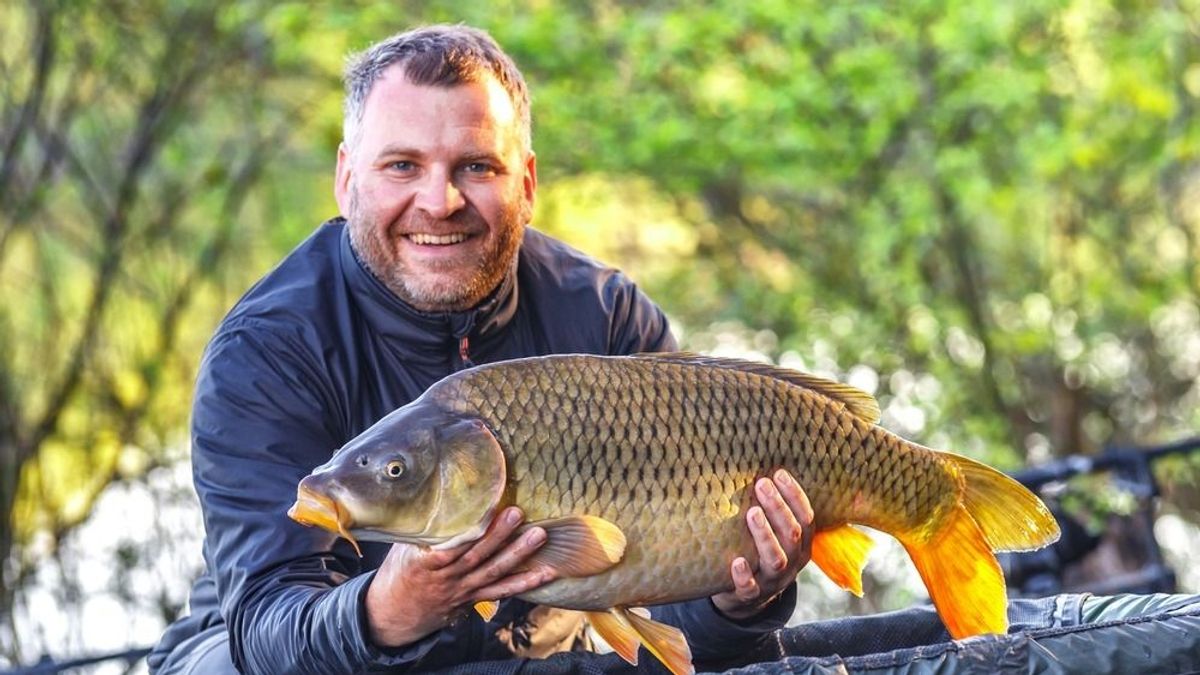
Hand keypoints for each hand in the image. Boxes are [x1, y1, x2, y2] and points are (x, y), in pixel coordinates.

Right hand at [365, 506, 557, 646]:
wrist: (394, 614)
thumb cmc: (398, 572)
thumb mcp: (401, 546)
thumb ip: (421, 526)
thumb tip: (436, 492)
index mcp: (425, 562)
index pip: (451, 545)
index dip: (469, 529)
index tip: (486, 508)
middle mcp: (446, 578)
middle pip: (476, 556)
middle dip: (499, 535)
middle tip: (518, 514)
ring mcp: (462, 590)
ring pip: (492, 573)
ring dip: (517, 555)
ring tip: (538, 537)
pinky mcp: (473, 598)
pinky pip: (500, 592)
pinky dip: (522, 584)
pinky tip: (543, 574)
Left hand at [712, 469, 813, 620]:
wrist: (746, 598)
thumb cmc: (758, 552)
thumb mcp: (774, 534)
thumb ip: (773, 510)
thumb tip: (759, 464)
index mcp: (801, 545)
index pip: (806, 518)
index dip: (795, 496)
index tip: (780, 473)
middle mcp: (791, 563)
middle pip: (792, 535)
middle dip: (779, 508)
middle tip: (762, 485)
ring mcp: (772, 581)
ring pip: (776, 559)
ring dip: (765, 535)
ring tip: (752, 513)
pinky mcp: (750, 595)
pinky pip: (750, 589)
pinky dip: (744, 576)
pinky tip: (736, 561)